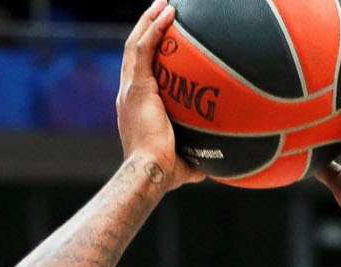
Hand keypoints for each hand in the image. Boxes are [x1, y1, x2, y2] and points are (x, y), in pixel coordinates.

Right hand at [118, 0, 203, 186]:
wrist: (149, 172)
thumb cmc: (165, 174)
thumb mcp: (183, 163)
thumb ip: (195, 159)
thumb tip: (213, 165)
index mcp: (134, 108)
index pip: (138, 72)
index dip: (148, 53)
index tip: (162, 39)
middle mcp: (127, 94)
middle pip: (134, 51)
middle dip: (147, 27)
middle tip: (162, 9)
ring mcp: (130, 88)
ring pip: (136, 44)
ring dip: (149, 20)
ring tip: (164, 2)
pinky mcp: (136, 86)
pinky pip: (143, 48)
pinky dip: (154, 27)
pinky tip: (168, 12)